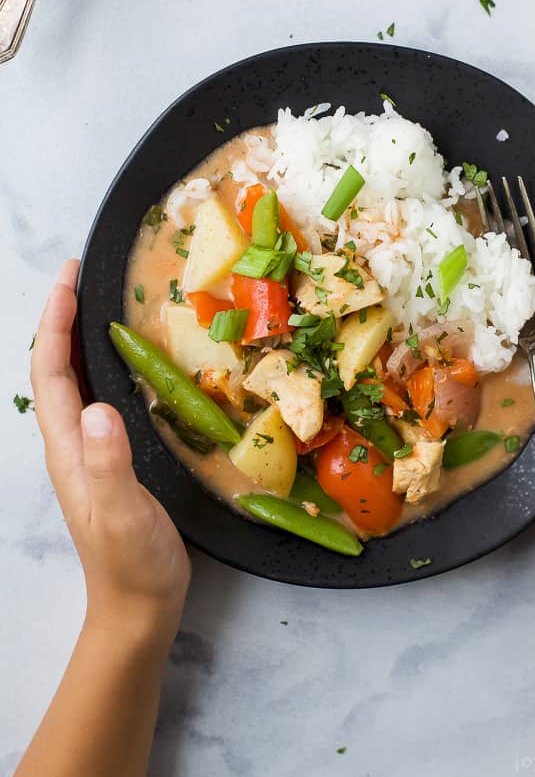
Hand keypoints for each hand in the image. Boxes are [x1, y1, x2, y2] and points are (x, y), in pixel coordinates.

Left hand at [31, 260, 190, 640]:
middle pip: (54, 368)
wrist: (138, 604)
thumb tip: (99, 409)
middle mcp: (71, 442)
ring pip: (73, 381)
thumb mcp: (121, 514)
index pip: (51, 371)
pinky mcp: (109, 458)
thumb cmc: (131, 562)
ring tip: (96, 303)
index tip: (70, 278)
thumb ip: (109, 464)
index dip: (55, 321)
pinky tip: (125, 362)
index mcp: (68, 447)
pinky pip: (96, 397)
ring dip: (76, 337)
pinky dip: (101, 365)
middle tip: (81, 275)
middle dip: (60, 317)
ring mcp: (88, 451)